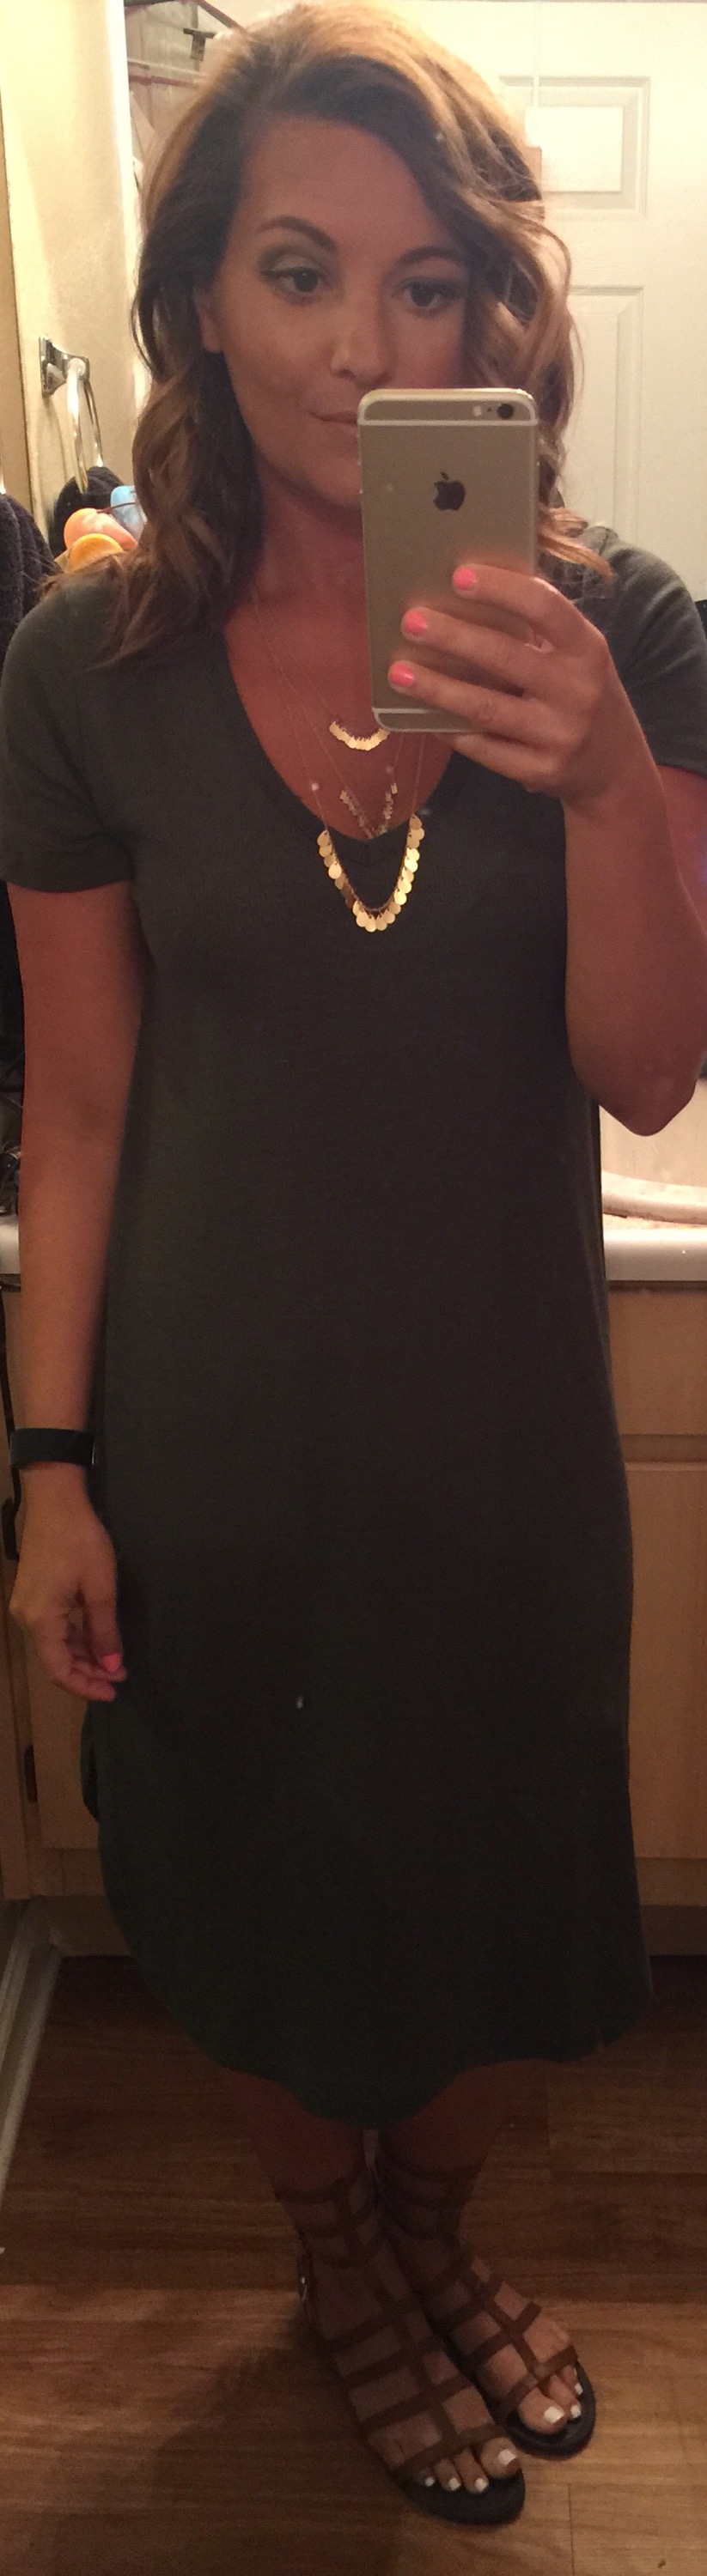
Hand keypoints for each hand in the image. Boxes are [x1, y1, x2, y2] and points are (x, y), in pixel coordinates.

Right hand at [10, 1491, 126, 1699]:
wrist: (55, 1499)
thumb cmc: (79, 1540)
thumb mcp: (100, 1587)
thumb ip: (104, 1632)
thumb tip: (111, 1667)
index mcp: (40, 1620)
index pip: (59, 1670)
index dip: (85, 1686)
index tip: (113, 1691)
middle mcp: (26, 1618)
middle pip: (55, 1659)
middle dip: (88, 1671)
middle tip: (120, 1675)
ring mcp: (26, 1605)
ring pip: (54, 1644)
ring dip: (82, 1655)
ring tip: (113, 1660)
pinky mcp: (32, 1594)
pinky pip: (52, 1627)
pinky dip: (74, 1637)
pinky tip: (96, 1638)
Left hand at [388, 562, 650, 812]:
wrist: (614, 767)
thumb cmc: (583, 694)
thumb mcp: (578, 655)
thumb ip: (539, 628)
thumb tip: (471, 590)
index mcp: (587, 649)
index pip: (544, 608)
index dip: (500, 589)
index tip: (458, 575)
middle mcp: (577, 691)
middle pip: (505, 657)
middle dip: (453, 637)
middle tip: (411, 622)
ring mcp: (559, 735)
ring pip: (486, 708)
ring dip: (438, 688)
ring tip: (400, 672)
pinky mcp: (540, 771)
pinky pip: (485, 749)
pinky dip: (451, 730)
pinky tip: (423, 715)